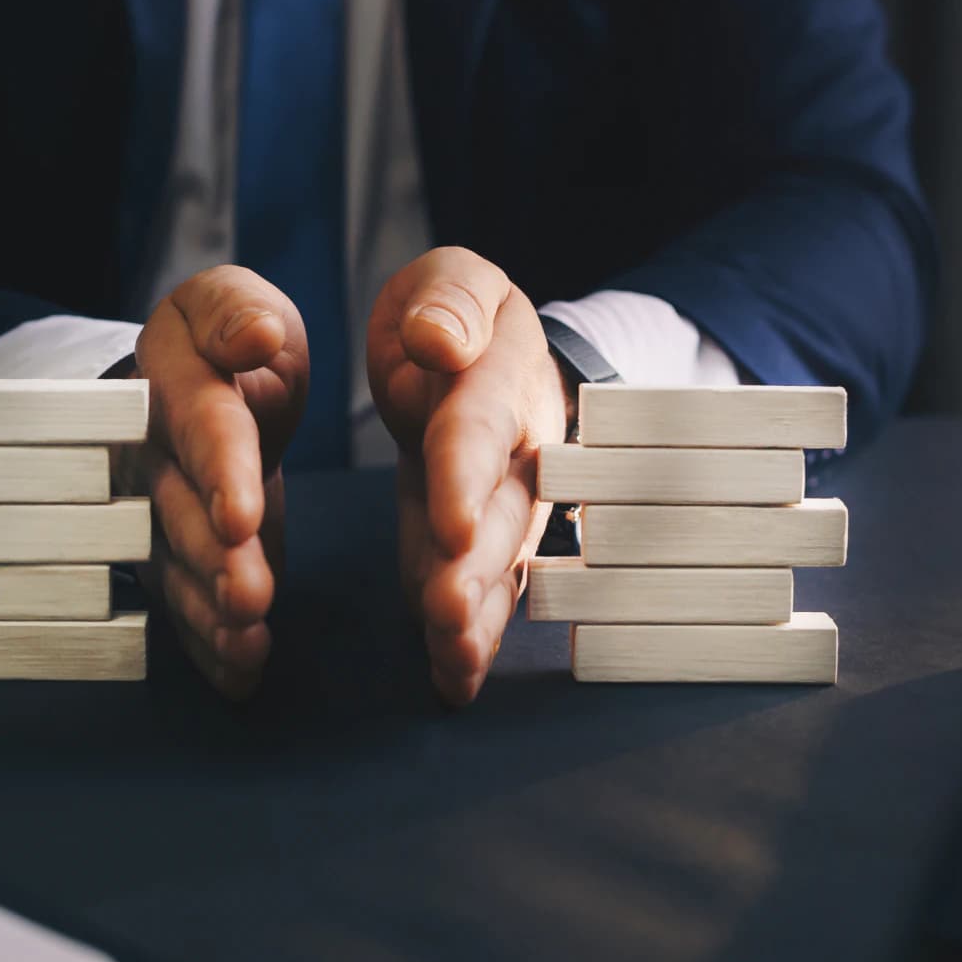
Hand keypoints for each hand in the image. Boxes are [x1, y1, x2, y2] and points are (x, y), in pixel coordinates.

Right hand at [129, 267, 306, 698]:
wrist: (195, 384)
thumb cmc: (228, 339)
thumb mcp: (236, 302)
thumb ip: (239, 312)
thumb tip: (252, 338)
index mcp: (172, 377)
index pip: (199, 424)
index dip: (219, 470)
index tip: (240, 516)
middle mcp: (150, 451)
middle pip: (178, 509)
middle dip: (211, 558)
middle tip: (248, 597)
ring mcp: (151, 511)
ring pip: (174, 566)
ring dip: (209, 610)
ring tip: (248, 641)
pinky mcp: (170, 557)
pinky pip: (182, 605)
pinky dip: (210, 646)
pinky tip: (241, 674)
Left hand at [366, 247, 573, 704]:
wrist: (475, 351)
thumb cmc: (454, 311)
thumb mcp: (450, 280)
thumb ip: (450, 303)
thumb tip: (439, 339)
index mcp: (504, 376)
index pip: (481, 427)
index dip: (467, 474)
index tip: (452, 524)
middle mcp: (522, 450)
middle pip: (503, 513)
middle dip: (477, 568)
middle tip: (447, 615)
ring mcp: (511, 504)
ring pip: (500, 566)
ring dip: (479, 618)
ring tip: (453, 665)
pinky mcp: (484, 543)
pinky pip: (482, 591)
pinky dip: (469, 637)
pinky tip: (452, 680)